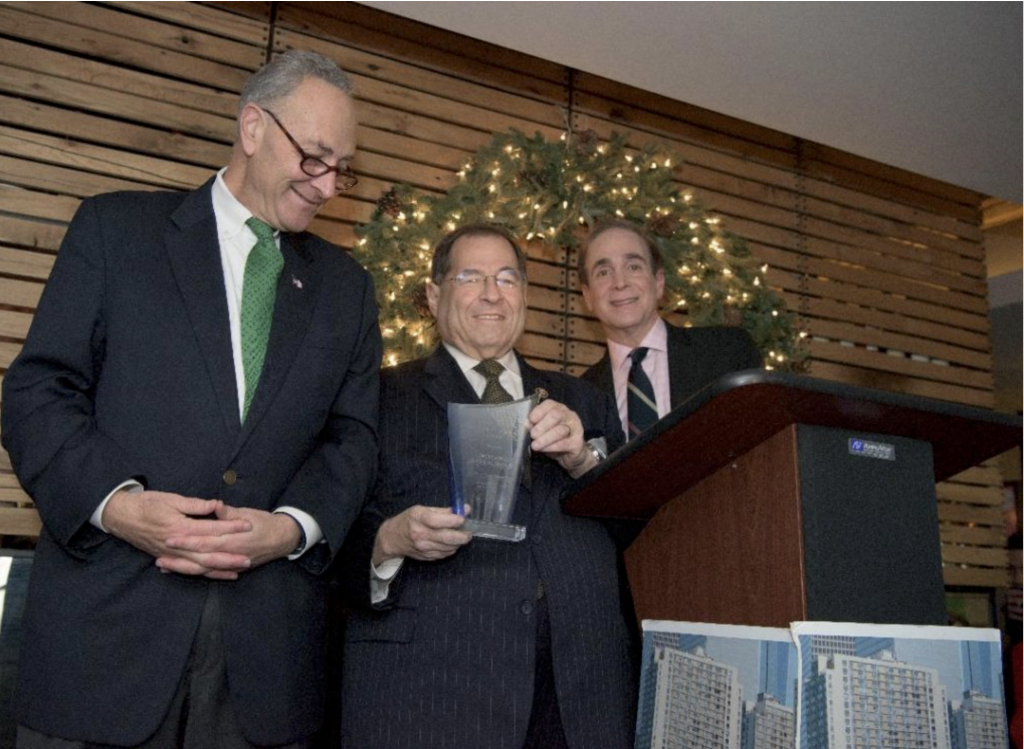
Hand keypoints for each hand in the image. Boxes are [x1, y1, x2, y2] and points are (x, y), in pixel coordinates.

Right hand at [103, 490, 252, 578]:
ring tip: (238, 571)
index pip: (211, 529)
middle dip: (229, 557)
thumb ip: (195, 505)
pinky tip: (217, 575)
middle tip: (249, 559)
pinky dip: (203, 573)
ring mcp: (172, 554)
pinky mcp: (168, 558)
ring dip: (219, 569)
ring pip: (199, 566)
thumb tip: (216, 505)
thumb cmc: (147, 504)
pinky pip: (188, 570)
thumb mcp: (171, 499)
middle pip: (208, 554)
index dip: (231, 527)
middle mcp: (177, 545)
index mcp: (180, 527)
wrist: (121, 516)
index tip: (249, 525)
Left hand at [160, 506, 302, 578]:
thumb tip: (215, 506)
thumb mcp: (248, 513)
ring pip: (203, 569)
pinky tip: (180, 570)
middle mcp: (230, 554)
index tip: (169, 537)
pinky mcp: (231, 568)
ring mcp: (230, 564)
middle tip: (158, 556)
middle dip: (179, 558)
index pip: (205, 540)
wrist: (282, 539)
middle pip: (200, 558)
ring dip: (183, 568)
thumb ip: (229, 513)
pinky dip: (195, 573)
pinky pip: (210, 574)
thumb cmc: (264, 522)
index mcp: (233, 538)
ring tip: (163, 566)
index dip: (187, 540)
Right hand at [373, 505, 470, 564]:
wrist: (392, 538)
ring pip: (448, 548)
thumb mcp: (422, 510)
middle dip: (462, 536)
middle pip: (446, 537)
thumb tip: (463, 510)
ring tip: (462, 536)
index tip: (463, 518)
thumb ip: (442, 511)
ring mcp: (424, 547)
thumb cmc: (408, 520)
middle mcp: (421, 534)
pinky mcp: (427, 556)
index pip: (438, 521)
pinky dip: (451, 549)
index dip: (453, 520)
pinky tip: (452, 543)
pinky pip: (444, 554)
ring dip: (458, 543)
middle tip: (469, 532)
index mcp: (419, 519)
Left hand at [528, 399, 593, 477]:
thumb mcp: (542, 430)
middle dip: (542, 425)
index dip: (538, 411)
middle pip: (555, 415)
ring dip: (545, 438)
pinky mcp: (577, 442)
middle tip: (533, 435)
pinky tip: (544, 449)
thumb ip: (535, 425)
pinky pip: (564, 443)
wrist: (570, 454)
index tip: (531, 420)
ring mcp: (575, 428)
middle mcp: (568, 415)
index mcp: (558, 408)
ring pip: (559, 430)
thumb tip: (526, 423)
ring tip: (535, 445)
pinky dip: (551, 447)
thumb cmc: (554, 439)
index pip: (549, 404)